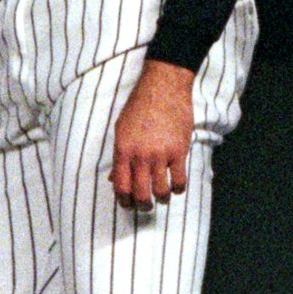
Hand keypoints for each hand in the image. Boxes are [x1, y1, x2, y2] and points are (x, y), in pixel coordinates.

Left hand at [108, 59, 197, 207]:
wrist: (163, 87)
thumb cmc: (139, 106)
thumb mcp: (120, 129)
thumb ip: (118, 155)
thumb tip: (113, 178)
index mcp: (123, 150)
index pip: (121, 187)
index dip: (124, 201)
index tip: (128, 205)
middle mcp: (140, 156)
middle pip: (140, 194)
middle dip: (143, 206)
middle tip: (146, 206)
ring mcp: (161, 155)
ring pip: (160, 191)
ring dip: (161, 199)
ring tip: (162, 198)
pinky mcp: (179, 151)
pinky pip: (179, 180)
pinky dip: (177, 189)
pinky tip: (176, 187)